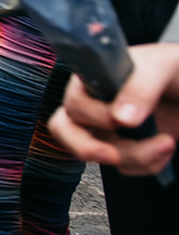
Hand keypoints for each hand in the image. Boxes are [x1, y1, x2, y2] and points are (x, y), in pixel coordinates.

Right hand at [49, 42, 178, 175]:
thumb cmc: (172, 68)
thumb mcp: (160, 68)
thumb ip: (139, 88)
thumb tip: (121, 118)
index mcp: (92, 80)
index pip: (73, 101)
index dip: (89, 115)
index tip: (117, 121)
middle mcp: (92, 104)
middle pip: (65, 131)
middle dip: (87, 148)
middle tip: (112, 155)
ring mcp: (107, 128)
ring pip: (100, 154)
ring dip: (136, 156)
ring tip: (167, 142)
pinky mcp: (125, 147)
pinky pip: (125, 166)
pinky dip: (148, 163)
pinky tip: (166, 145)